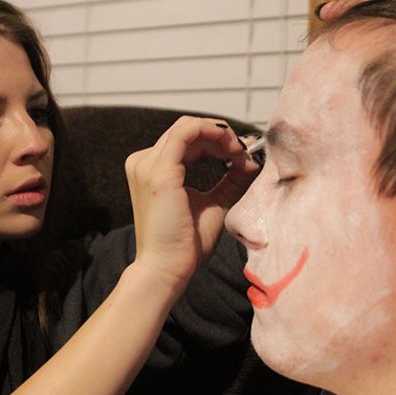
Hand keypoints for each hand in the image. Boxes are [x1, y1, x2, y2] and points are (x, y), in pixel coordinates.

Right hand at [124, 116, 257, 286]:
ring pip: (187, 127)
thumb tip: (250, 161)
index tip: (242, 156)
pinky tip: (231, 149)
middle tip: (245, 152)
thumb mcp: (215, 203)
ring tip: (240, 152)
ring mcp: (148, 164)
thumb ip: (230, 180)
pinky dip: (213, 133)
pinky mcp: (159, 170)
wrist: (167, 268)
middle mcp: (144, 163)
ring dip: (219, 134)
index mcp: (153, 170)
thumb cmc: (185, 244)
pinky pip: (186, 132)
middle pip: (187, 130)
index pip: (186, 140)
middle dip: (221, 136)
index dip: (217, 142)